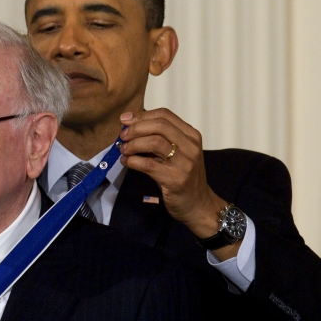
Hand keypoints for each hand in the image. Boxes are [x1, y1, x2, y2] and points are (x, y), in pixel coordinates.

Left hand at [119, 109, 238, 258]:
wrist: (198, 204)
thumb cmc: (184, 177)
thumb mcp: (177, 154)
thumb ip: (161, 139)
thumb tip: (131, 127)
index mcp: (191, 135)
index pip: (165, 115)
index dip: (142, 115)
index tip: (125, 120)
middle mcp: (190, 146)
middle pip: (159, 126)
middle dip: (135, 128)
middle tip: (122, 136)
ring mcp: (184, 163)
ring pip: (154, 142)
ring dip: (133, 144)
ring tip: (123, 149)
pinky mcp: (175, 179)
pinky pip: (148, 165)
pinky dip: (133, 161)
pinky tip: (126, 162)